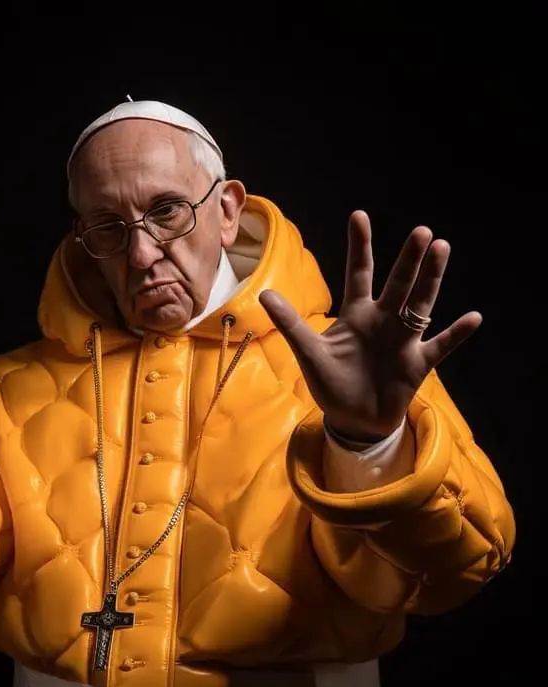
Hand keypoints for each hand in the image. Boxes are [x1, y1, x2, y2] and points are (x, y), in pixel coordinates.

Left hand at [259, 210, 481, 441]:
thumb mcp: (309, 353)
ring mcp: (403, 340)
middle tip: (421, 232)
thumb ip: (291, 323)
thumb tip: (264, 294)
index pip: (359, 273)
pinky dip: (456, 334)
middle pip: (398, 283)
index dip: (359, 246)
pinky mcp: (417, 363)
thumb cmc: (331, 384)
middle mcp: (383, 320)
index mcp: (356, 315)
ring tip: (442, 250)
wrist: (352, 420)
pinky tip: (473, 318)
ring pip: (420, 304)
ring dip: (431, 280)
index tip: (359, 215)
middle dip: (408, 259)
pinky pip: (440, 346)